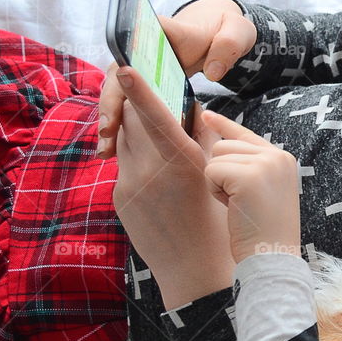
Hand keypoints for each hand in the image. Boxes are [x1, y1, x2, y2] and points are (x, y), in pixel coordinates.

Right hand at [98, 0, 256, 156]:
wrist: (217, 34)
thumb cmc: (227, 32)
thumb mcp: (236, 33)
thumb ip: (227, 46)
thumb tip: (213, 72)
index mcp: (164, 30)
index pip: (135, 42)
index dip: (125, 64)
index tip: (123, 82)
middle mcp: (144, 47)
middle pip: (118, 74)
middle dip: (110, 102)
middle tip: (108, 130)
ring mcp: (141, 66)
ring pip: (117, 93)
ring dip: (109, 120)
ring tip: (107, 151)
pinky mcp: (144, 82)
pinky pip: (126, 104)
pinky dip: (119, 125)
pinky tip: (113, 151)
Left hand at [113, 66, 235, 309]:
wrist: (198, 274)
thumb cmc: (221, 226)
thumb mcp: (219, 180)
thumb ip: (204, 142)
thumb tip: (195, 111)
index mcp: (180, 164)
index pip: (155, 116)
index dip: (139, 89)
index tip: (125, 66)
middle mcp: (150, 172)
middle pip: (134, 123)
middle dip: (140, 106)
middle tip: (150, 90)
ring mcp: (130, 186)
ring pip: (126, 143)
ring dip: (139, 132)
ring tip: (158, 135)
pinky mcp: (120, 200)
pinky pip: (126, 167)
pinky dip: (139, 159)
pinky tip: (159, 175)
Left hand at [201, 110, 300, 263]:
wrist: (273, 258)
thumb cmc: (263, 233)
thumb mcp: (262, 191)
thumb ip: (249, 167)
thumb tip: (216, 142)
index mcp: (283, 159)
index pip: (246, 134)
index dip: (224, 125)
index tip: (207, 115)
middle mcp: (277, 156)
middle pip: (224, 146)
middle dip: (222, 174)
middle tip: (240, 202)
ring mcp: (265, 164)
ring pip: (216, 158)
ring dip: (218, 184)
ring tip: (240, 206)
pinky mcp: (248, 175)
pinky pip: (211, 171)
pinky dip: (216, 192)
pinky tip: (234, 208)